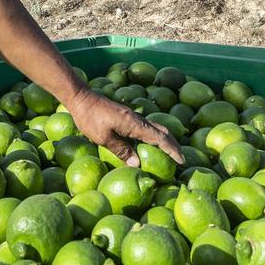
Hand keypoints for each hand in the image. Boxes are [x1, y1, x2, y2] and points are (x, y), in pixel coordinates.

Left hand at [66, 90, 184, 166]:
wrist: (82, 99)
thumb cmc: (90, 119)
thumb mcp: (104, 138)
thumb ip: (121, 151)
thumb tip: (137, 164)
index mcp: (135, 125)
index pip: (160, 138)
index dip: (172, 150)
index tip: (181, 160)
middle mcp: (138, 120)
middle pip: (162, 131)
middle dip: (173, 144)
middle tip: (180, 158)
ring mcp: (133, 117)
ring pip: (155, 128)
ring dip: (165, 140)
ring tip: (169, 153)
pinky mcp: (127, 117)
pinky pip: (147, 128)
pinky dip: (154, 136)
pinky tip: (149, 144)